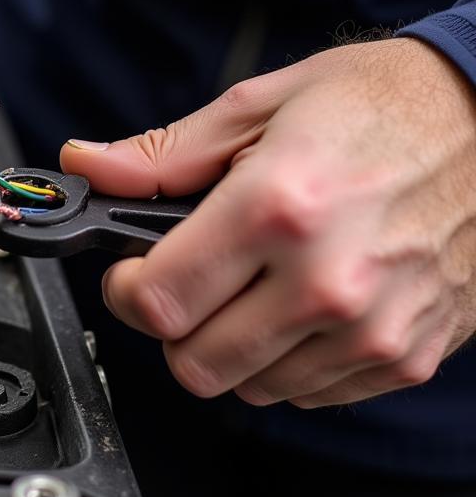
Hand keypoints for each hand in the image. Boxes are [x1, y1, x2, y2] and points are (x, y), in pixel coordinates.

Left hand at [60, 38, 475, 407]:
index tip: (130, 270)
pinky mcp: (406, 355)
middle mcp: (327, 281)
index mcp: (277, 208)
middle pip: (195, 363)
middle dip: (171, 323)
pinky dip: (286, 358)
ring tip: (252, 278)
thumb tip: (89, 166)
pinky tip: (299, 298)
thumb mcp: (257, 105)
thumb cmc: (376, 103)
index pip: (159, 300)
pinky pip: (310, 393)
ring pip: (249, 387)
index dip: (126, 287)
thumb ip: (163, 153)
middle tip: (185, 277)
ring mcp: (372, 329)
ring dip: (230, 342)